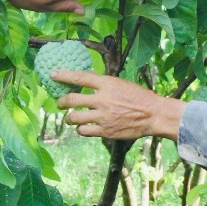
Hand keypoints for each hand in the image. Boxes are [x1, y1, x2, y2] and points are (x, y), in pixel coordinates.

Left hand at [53, 70, 186, 140]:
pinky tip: (83, 127)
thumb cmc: (139, 97)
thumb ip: (103, 84)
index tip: (52, 74)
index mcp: (107, 84)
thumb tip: (86, 80)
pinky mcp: (105, 131)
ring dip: (69, 117)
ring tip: (71, 117)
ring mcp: (103, 117)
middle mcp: (102, 100)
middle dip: (61, 102)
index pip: (79, 77)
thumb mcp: (121, 84)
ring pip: (74, 118)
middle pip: (72, 99)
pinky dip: (80, 129)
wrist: (154, 115)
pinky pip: (83, 131)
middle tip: (60, 103)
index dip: (63, 75)